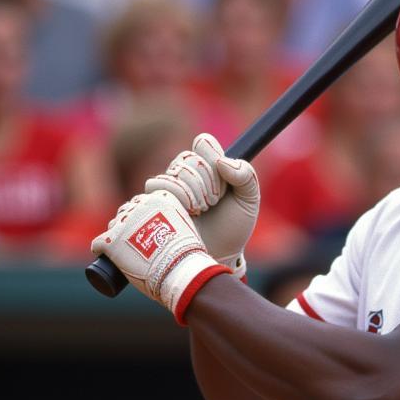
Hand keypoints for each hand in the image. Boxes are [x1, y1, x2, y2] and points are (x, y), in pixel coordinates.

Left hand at [90, 189, 229, 321]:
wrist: (181, 271)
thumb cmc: (190, 257)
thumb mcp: (188, 229)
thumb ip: (180, 225)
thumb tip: (179, 234)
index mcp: (160, 198)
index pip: (143, 203)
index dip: (142, 216)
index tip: (145, 228)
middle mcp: (140, 205)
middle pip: (126, 212)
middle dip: (127, 224)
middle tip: (133, 242)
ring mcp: (124, 222)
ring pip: (113, 226)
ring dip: (115, 236)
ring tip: (122, 251)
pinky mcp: (112, 240)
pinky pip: (98, 243)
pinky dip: (100, 249)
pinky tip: (104, 255)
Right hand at [145, 134, 259, 279]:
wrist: (216, 256)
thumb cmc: (232, 228)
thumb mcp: (249, 201)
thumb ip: (246, 176)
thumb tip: (223, 162)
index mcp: (207, 166)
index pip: (203, 143)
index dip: (213, 162)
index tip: (224, 186)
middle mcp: (185, 173)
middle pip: (186, 160)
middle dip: (204, 183)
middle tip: (212, 204)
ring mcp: (166, 188)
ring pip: (169, 174)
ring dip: (188, 194)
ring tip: (198, 213)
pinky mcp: (152, 203)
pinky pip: (151, 188)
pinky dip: (169, 199)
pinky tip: (183, 214)